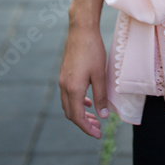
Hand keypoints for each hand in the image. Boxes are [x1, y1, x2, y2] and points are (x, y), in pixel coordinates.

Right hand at [59, 22, 109, 137]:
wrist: (81, 30)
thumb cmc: (92, 50)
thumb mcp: (100, 74)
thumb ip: (101, 96)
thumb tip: (103, 115)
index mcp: (73, 89)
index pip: (77, 117)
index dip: (87, 128)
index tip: (97, 134)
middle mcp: (64, 87)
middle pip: (71, 113)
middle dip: (84, 123)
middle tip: (98, 128)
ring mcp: (62, 80)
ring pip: (68, 104)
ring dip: (80, 113)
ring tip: (94, 117)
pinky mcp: (64, 74)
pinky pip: (68, 95)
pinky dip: (77, 102)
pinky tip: (88, 101)